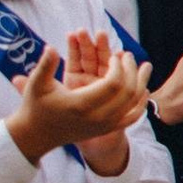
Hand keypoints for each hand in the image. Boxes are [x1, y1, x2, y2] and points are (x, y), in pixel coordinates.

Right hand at [7, 39, 151, 165]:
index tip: (115, 55)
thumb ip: (45, 65)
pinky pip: (131, 118)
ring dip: (142, 83)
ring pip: (133, 104)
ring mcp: (103, 125)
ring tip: (146, 66)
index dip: (118, 67)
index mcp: (81, 104)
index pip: (113, 83)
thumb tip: (50, 47)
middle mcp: (96, 117)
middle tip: (129, 55)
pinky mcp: (106, 130)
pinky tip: (145, 90)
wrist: (37, 136)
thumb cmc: (36, 107)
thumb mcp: (37, 85)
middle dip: (132, 71)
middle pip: (127, 92)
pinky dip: (140, 104)